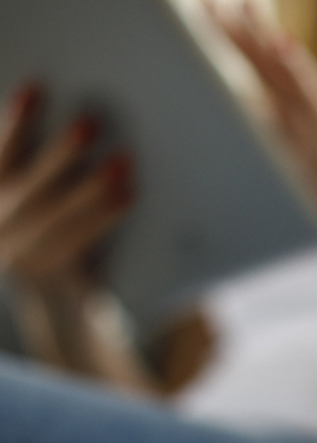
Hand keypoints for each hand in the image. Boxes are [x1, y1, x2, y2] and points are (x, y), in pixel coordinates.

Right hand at [0, 82, 133, 292]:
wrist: (54, 308)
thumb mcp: (27, 200)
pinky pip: (81, 244)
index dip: (15, 123)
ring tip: (122, 159)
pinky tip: (127, 195)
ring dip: (91, 185)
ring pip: (58, 218)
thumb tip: (68, 111)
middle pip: (27, 188)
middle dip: (60, 153)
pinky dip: (104, 217)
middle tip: (89, 121)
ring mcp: (23, 258)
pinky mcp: (54, 279)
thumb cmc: (45, 236)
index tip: (36, 87)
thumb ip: (35, 169)